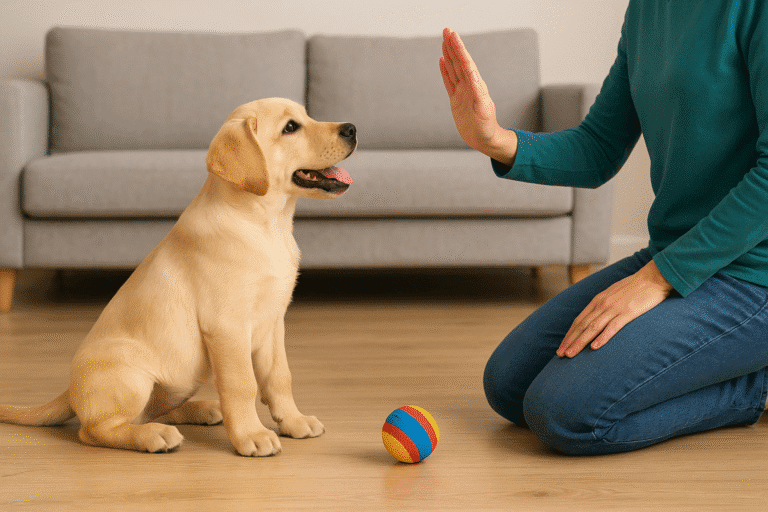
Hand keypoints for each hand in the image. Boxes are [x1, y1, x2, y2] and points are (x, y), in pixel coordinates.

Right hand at [439, 28, 516, 164]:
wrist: (484, 139)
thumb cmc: (486, 127)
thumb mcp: (482, 110)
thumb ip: (477, 92)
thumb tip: (472, 75)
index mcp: (476, 86)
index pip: (466, 63)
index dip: (459, 49)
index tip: (453, 36)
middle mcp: (469, 85)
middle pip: (459, 62)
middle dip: (453, 46)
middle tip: (447, 30)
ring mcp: (462, 92)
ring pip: (454, 69)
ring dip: (449, 54)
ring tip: (444, 40)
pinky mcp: (456, 100)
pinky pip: (449, 81)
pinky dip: (445, 70)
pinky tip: (442, 60)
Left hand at [557, 261, 674, 357]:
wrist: (653, 277)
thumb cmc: (634, 287)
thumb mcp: (613, 293)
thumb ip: (603, 304)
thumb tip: (594, 316)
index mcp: (598, 300)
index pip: (579, 320)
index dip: (569, 334)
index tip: (562, 345)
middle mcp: (602, 304)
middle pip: (582, 326)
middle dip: (570, 341)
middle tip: (560, 354)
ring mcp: (614, 308)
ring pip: (592, 328)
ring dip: (580, 342)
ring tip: (570, 354)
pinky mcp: (628, 312)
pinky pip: (612, 327)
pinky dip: (602, 337)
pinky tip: (594, 347)